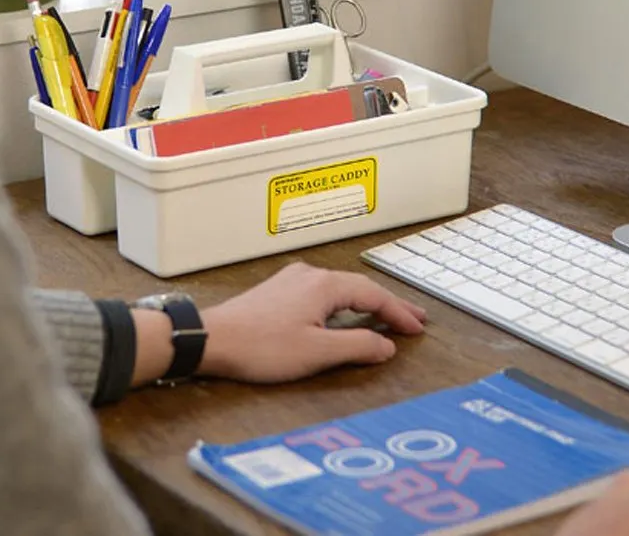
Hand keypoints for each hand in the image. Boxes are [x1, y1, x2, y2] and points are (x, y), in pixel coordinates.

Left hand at [197, 262, 426, 382]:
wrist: (211, 340)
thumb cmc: (261, 346)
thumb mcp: (317, 352)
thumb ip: (357, 347)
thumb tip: (386, 346)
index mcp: (323, 285)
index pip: (373, 295)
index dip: (398, 313)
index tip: (416, 328)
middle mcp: (309, 276)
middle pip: (359, 288)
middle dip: (387, 304)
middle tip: (413, 318)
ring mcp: (291, 281)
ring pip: (339, 289)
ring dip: (364, 304)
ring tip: (384, 317)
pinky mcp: (278, 292)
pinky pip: (321, 294)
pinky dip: (342, 305)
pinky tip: (342, 315)